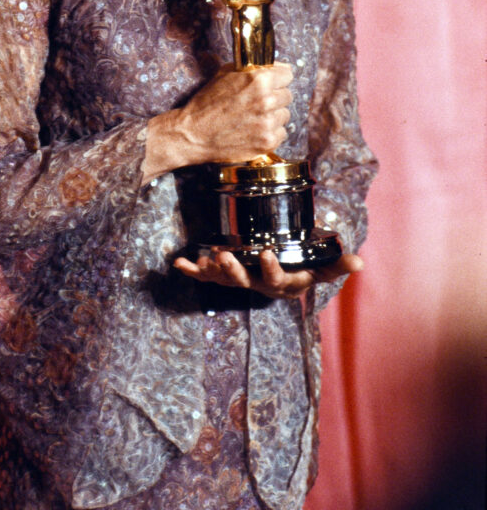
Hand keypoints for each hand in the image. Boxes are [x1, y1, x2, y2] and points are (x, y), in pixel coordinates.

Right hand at [143, 62, 292, 180]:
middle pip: (287, 95)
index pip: (287, 74)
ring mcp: (268, 123)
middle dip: (275, 97)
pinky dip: (270, 133)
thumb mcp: (224, 74)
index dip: (278, 78)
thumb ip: (251, 69)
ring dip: (273, 116)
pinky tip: (254, 131)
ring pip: (284, 115)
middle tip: (258, 103)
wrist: (193, 134)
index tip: (273, 82)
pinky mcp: (267, 142)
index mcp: (259, 80)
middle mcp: (267, 100)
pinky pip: (281, 133)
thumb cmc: (206, 103)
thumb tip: (272, 67)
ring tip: (254, 118)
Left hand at [173, 248, 362, 299]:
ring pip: (224, 278)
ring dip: (213, 269)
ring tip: (206, 257)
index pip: (277, 280)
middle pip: (245, 282)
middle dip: (234, 270)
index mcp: (282, 284)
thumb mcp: (321, 268)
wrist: (285, 273)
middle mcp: (259, 285)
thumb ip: (338, 265)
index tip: (267, 253)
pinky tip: (178, 263)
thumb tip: (360, 262)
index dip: (271, 269)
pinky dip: (192, 270)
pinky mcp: (225, 274)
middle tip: (225, 256)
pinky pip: (206, 274)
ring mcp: (241, 280)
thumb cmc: (304, 268)